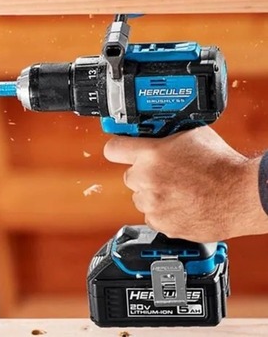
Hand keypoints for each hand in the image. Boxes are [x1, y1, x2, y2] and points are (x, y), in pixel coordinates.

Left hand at [103, 126, 267, 241]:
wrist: (242, 196)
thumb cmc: (223, 165)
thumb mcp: (193, 135)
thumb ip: (167, 136)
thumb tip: (155, 132)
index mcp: (152, 154)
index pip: (114, 149)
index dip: (118, 149)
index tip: (120, 151)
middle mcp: (147, 179)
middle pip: (129, 176)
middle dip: (143, 175)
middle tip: (165, 174)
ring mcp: (153, 203)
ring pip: (141, 198)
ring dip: (153, 195)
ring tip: (179, 191)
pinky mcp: (161, 224)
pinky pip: (153, 217)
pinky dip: (164, 213)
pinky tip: (183, 205)